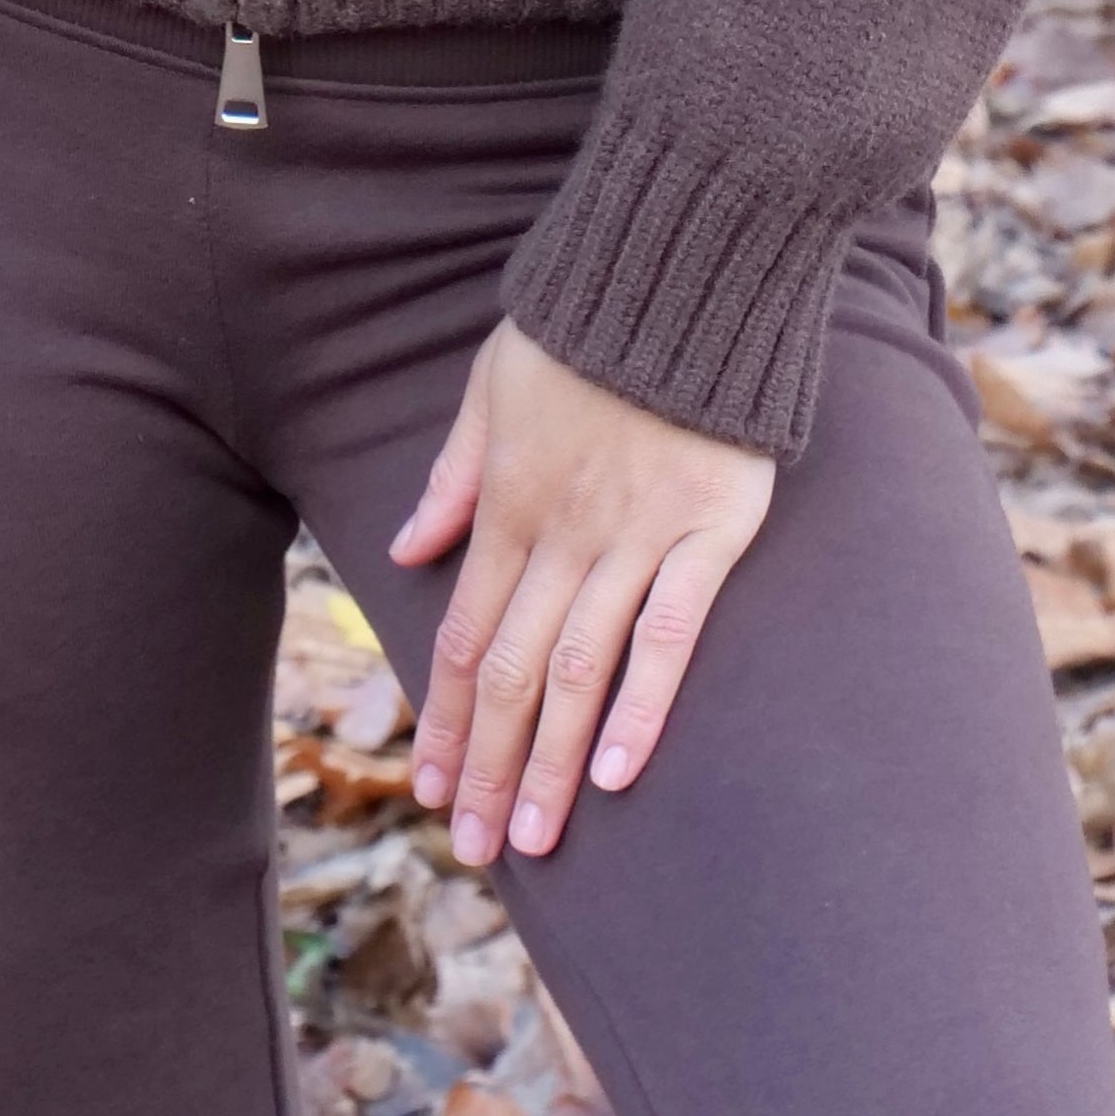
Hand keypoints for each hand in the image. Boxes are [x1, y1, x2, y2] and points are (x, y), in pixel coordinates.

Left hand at [390, 321, 774, 870]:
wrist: (682, 267)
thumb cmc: (586, 324)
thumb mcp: (492, 383)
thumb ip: (453, 475)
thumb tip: (405, 546)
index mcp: (508, 503)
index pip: (463, 635)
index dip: (442, 719)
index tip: (426, 787)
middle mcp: (563, 533)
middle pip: (513, 671)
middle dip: (486, 765)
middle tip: (472, 848)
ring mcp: (637, 536)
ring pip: (579, 669)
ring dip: (548, 761)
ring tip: (530, 839)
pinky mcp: (709, 530)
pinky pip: (669, 632)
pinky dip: (642, 705)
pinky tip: (619, 772)